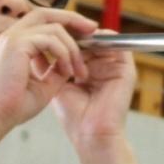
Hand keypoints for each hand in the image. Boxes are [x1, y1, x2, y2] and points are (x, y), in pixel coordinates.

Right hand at [0, 8, 97, 129]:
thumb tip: (73, 60)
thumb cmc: (15, 106)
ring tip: (78, 70)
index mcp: (12, 44)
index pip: (40, 22)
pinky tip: (67, 72)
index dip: (63, 23)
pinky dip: (64, 54)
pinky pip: (50, 40)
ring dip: (72, 48)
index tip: (84, 32)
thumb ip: (56, 68)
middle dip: (72, 19)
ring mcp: (10, 38)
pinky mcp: (15, 45)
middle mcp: (8, 37)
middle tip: (93, 29)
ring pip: (52, 28)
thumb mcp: (43, 83)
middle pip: (45, 14)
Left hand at [53, 29, 135, 147]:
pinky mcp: (127, 70)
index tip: (48, 33)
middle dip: (74, 34)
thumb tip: (36, 45)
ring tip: (69, 35)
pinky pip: (118, 46)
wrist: (90, 135)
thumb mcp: (57, 83)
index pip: (80, 46)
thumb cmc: (74, 116)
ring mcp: (116, 68)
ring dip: (86, 37)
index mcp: (91, 71)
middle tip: (58, 27)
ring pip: (103, 40)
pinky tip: (84, 42)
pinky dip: (102, 40)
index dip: (65, 38)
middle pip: (91, 40)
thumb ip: (50, 65)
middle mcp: (105, 67)